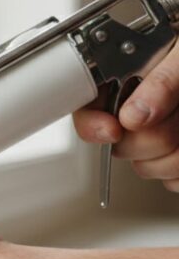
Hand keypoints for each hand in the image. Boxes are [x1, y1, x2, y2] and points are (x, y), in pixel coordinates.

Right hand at [73, 43, 178, 191]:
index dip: (94, 125)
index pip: (88, 110)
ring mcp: (160, 137)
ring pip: (150, 168)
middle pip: (123, 146)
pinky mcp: (177, 160)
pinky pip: (174, 181)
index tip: (113, 130)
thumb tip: (135, 114)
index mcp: (130, 77)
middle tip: (178, 114)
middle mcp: (140, 109)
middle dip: (157, 136)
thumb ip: (163, 80)